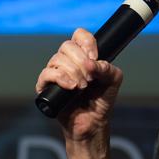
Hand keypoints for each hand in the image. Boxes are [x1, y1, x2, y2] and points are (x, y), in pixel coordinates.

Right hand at [34, 27, 123, 143]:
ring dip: (73, 72)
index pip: (79, 36)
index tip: (94, 57)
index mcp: (82, 55)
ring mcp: (55, 73)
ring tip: (82, 87)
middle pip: (67, 46)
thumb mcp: (113, 80)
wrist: (93, 122)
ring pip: (57, 59)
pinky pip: (47, 74)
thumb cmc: (101, 100)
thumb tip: (90, 63)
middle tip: (90, 78)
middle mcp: (67, 61)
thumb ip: (107, 67)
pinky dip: (60, 78)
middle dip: (81, 61)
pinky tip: (71, 87)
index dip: (86, 43)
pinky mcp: (45, 86)